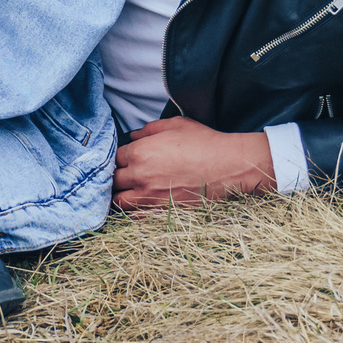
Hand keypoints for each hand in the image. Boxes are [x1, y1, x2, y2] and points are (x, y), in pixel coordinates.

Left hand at [113, 116, 275, 210]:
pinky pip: (135, 217)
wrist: (228, 166)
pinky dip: (133, 213)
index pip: (116, 156)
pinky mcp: (161, 211)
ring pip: (118, 201)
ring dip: (120, 195)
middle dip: (118, 176)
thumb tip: (133, 135)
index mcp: (140, 152)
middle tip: (127, 175)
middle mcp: (139, 175)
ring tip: (129, 191)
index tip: (129, 159)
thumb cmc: (204, 143)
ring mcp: (149, 196)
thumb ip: (149, 129)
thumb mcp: (175, 125)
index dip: (122, 157)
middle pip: (113, 179)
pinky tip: (140, 206)